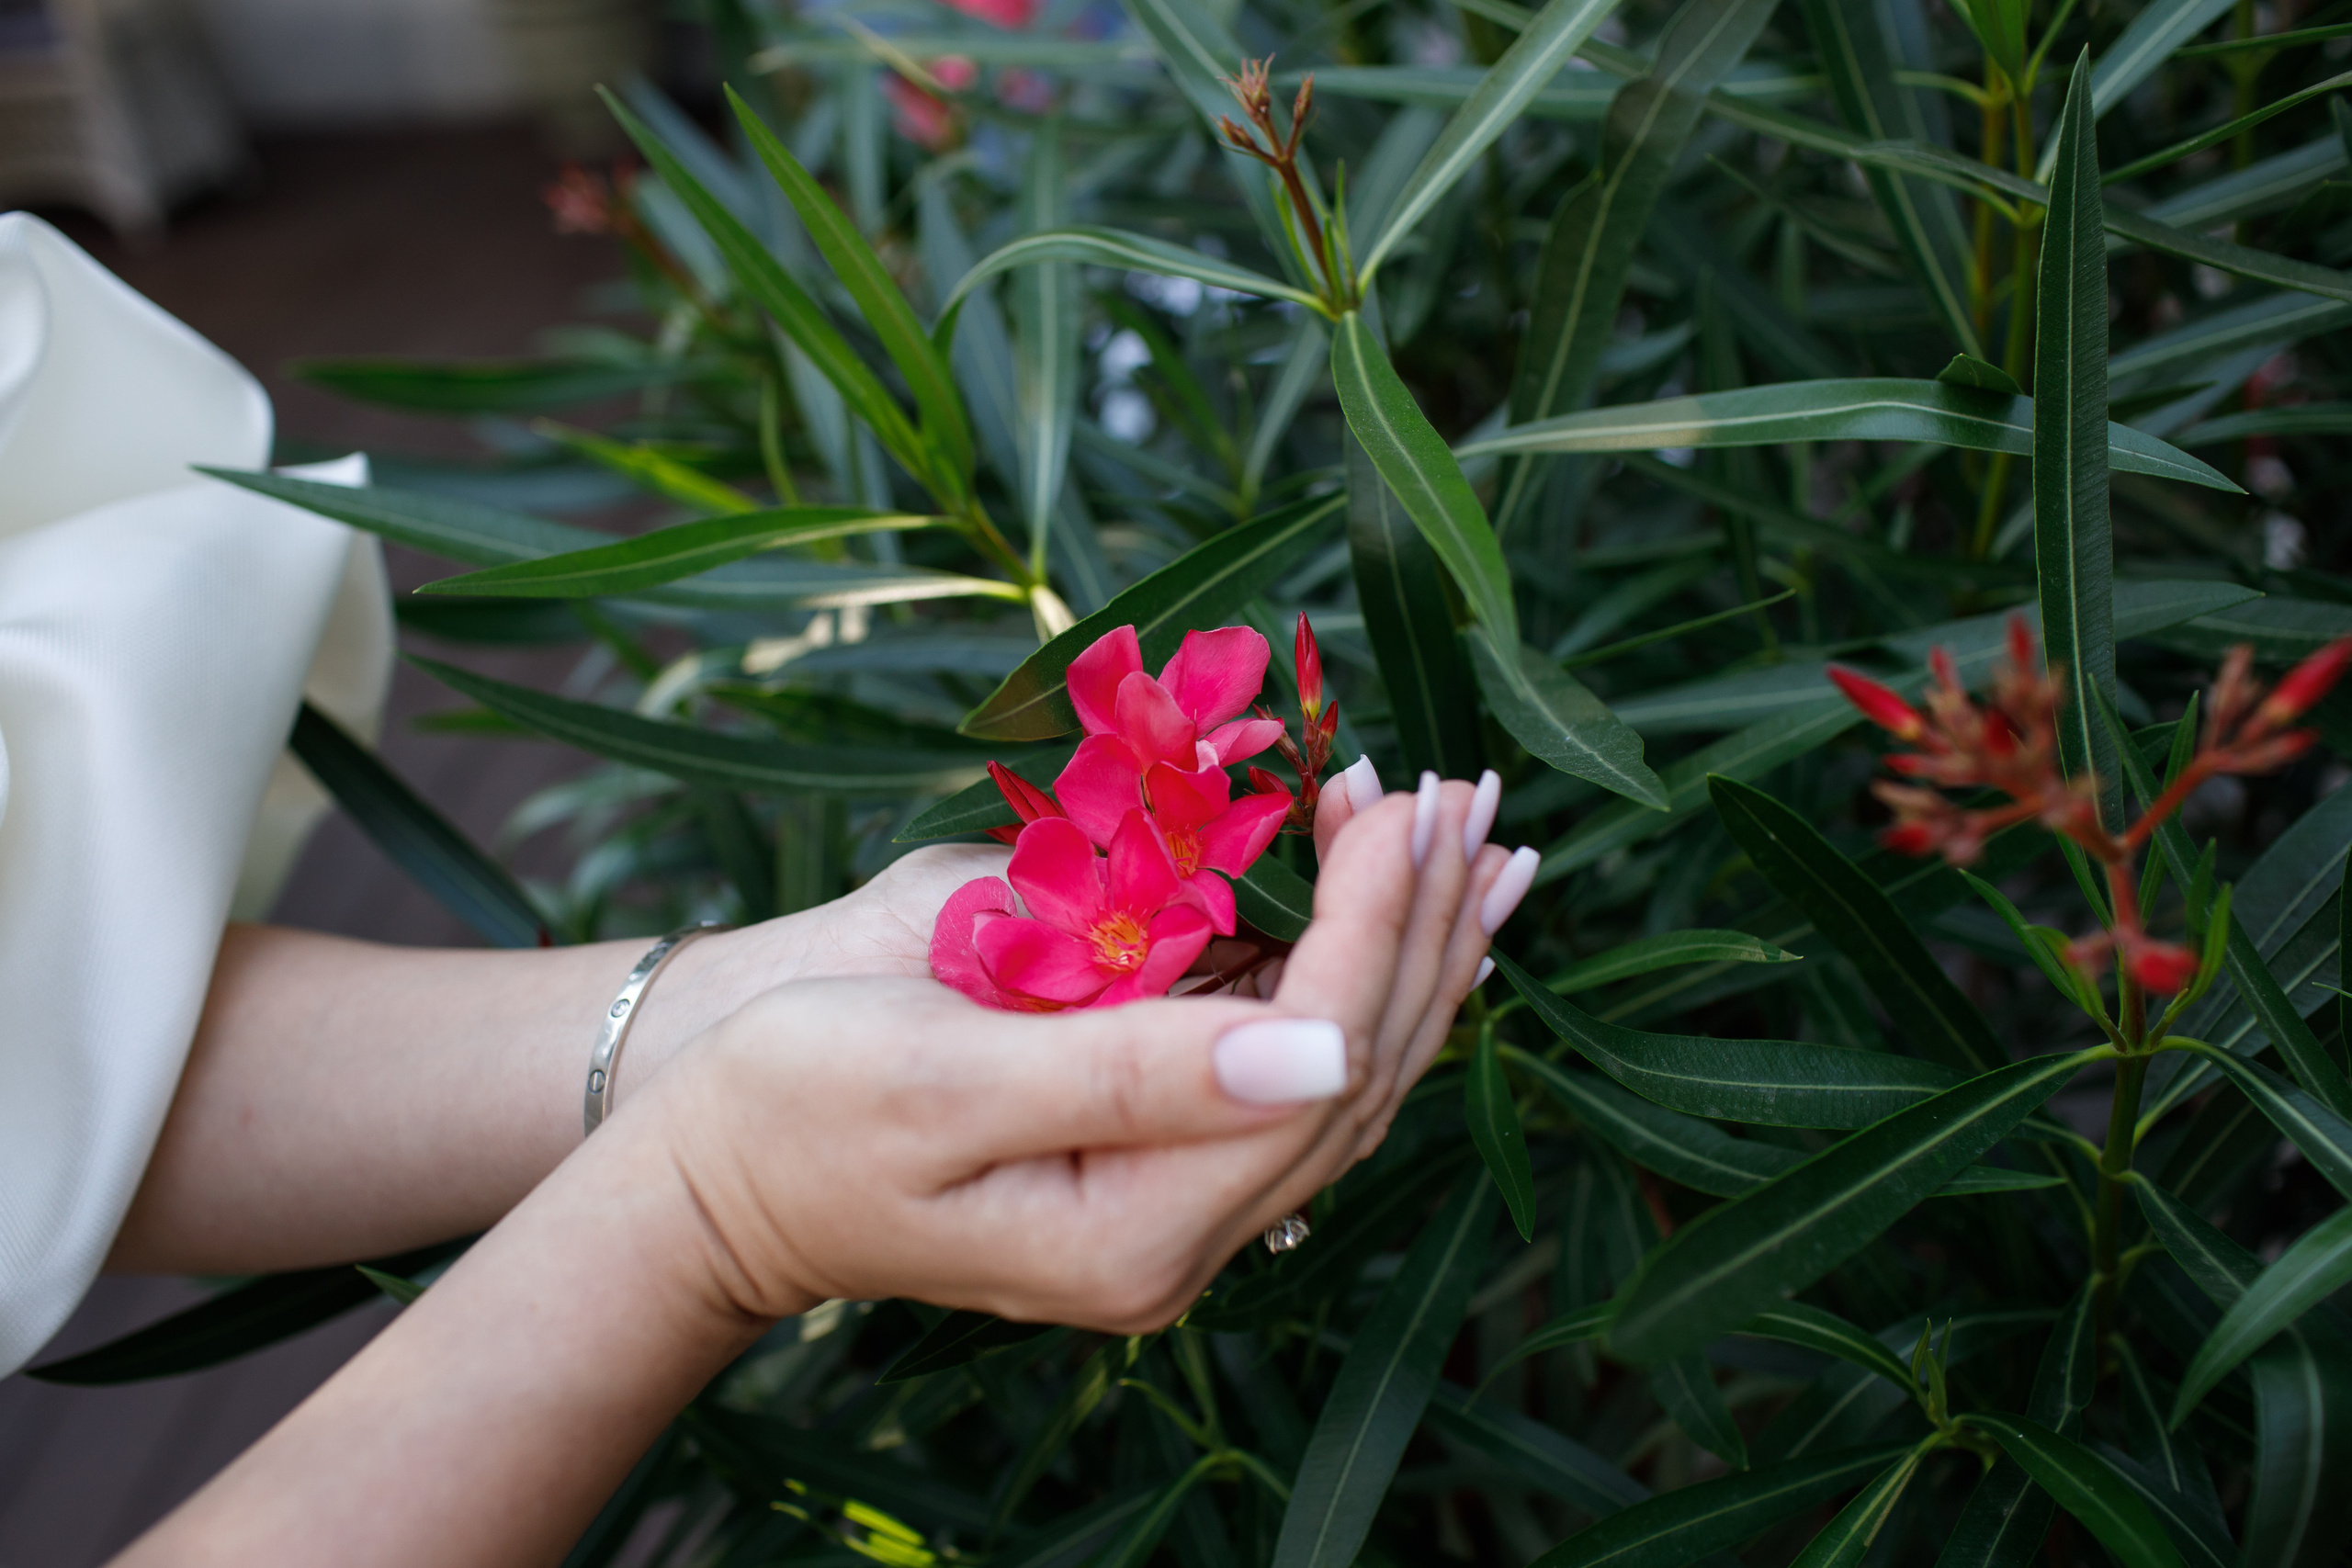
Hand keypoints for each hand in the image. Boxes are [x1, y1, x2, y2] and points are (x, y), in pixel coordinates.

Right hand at [636, 774, 1529, 1329]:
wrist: (708, 1170)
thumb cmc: (792, 1108)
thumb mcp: (941, 1082)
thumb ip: (1131, 1072)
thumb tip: (1321, 1048)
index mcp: (1132, 1232)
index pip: (1314, 1066)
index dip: (1373, 926)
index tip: (1397, 798)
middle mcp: (1179, 1231)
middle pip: (1359, 1072)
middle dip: (1425, 925)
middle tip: (1473, 797)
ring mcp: (1172, 1194)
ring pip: (1343, 1066)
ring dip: (1413, 944)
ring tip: (1474, 835)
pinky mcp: (1151, 1145)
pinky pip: (1284, 1054)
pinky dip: (1347, 964)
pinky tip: (1389, 897)